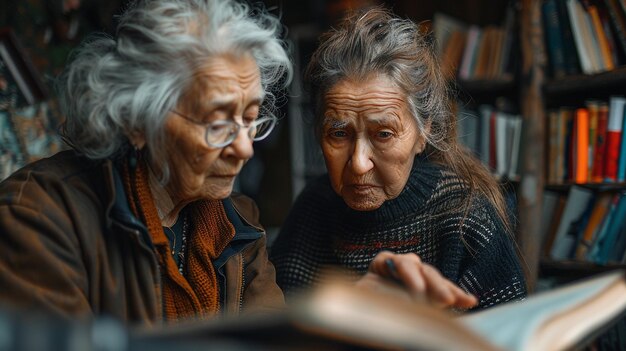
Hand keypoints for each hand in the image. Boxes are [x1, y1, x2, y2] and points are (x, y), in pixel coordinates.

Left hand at [356, 251, 477, 308]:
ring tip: (463, 300)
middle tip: (444, 300)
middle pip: (420, 269)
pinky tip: (469, 301)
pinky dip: (455, 296)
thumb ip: (376, 293)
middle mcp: (401, 268)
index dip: (409, 275)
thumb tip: (397, 297)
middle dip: (434, 284)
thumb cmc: (359, 303)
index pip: (396, 262)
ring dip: (448, 290)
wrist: (363, 315)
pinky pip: (443, 292)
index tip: (417, 294)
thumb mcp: (362, 296)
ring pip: (434, 279)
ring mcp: (416, 279)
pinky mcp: (427, 293)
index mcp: (382, 265)